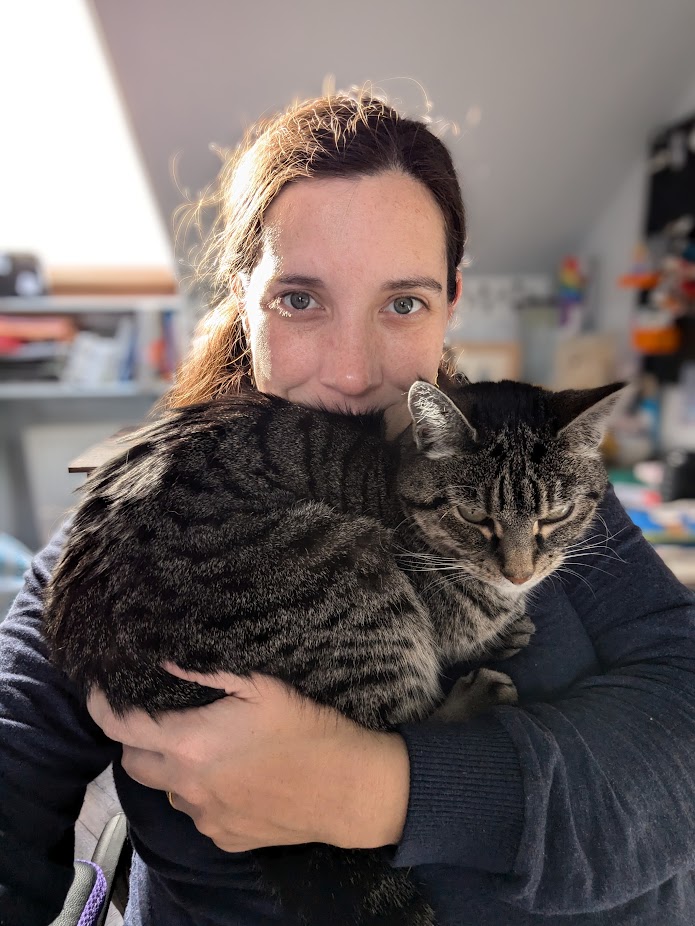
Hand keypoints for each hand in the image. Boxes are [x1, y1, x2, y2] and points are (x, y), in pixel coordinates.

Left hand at [87, 667, 409, 852]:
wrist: (349, 788)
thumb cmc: (307, 726)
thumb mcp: (260, 684)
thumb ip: (204, 670)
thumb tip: (160, 656)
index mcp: (190, 744)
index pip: (119, 726)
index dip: (101, 704)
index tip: (99, 688)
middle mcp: (187, 786)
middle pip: (133, 763)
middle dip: (136, 738)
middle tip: (161, 715)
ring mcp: (205, 817)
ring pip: (167, 789)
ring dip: (173, 767)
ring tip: (207, 744)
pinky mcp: (226, 838)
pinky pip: (198, 813)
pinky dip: (202, 793)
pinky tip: (234, 775)